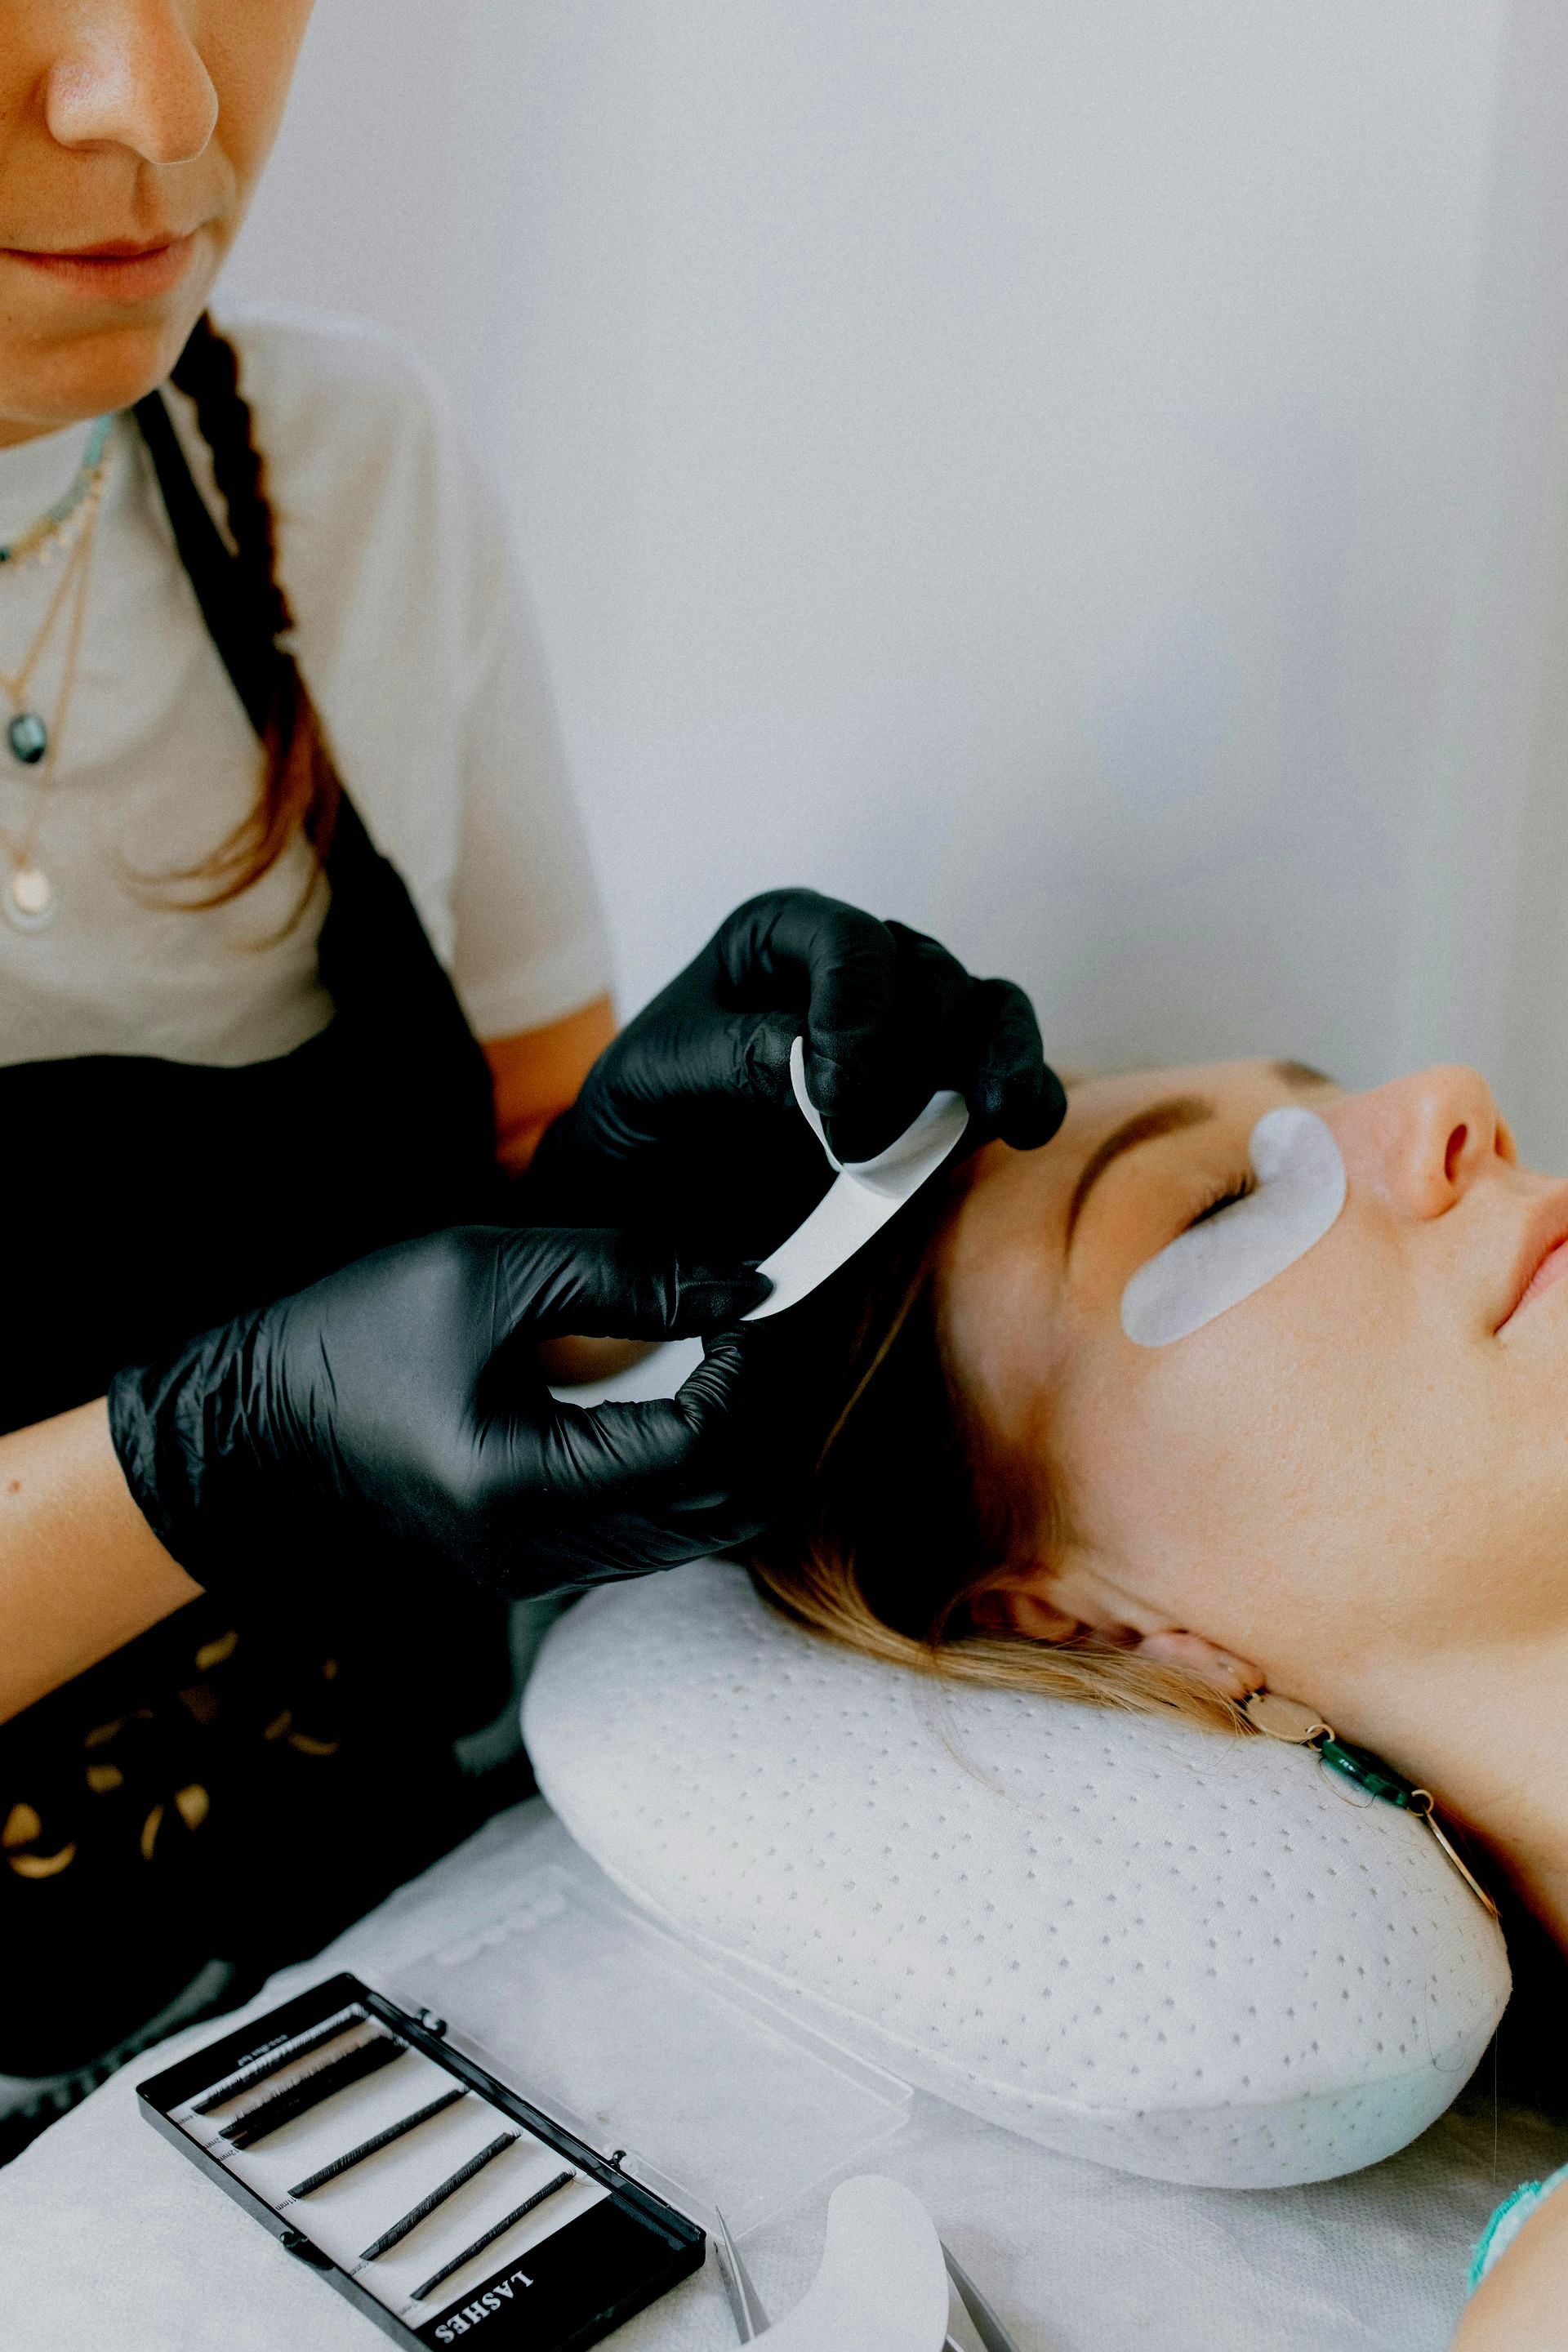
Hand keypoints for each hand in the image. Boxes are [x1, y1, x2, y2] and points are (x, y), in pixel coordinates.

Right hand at [107, 1227, 770, 1603]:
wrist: (254, 1424)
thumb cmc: (356, 1333)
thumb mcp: (487, 1268)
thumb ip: (627, 1272)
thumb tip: (747, 1285)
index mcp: (523, 1483)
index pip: (702, 1446)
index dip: (751, 1371)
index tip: (746, 1304)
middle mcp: (541, 1553)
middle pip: (725, 1512)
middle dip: (767, 1420)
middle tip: (757, 1337)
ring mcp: (542, 1573)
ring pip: (701, 1534)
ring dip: (737, 1449)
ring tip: (724, 1361)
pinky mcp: (538, 1567)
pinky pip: (656, 1536)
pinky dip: (693, 1472)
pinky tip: (678, 1399)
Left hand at [520, 889, 1064, 1258]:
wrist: (655, 1205)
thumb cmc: (641, 1124)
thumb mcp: (661, 1083)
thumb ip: (738, 1061)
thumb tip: (817, 1076)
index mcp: (776, 936)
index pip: (849, 948)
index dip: (855, 1029)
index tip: (832, 1122)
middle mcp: (853, 964)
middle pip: (929, 974)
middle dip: (914, 1057)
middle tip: (859, 1154)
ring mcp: (907, 1025)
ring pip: (982, 1010)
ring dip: (992, 1061)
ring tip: (993, 1115)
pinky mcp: (942, 1091)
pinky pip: (1005, 1068)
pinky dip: (1024, 1091)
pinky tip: (1019, 1125)